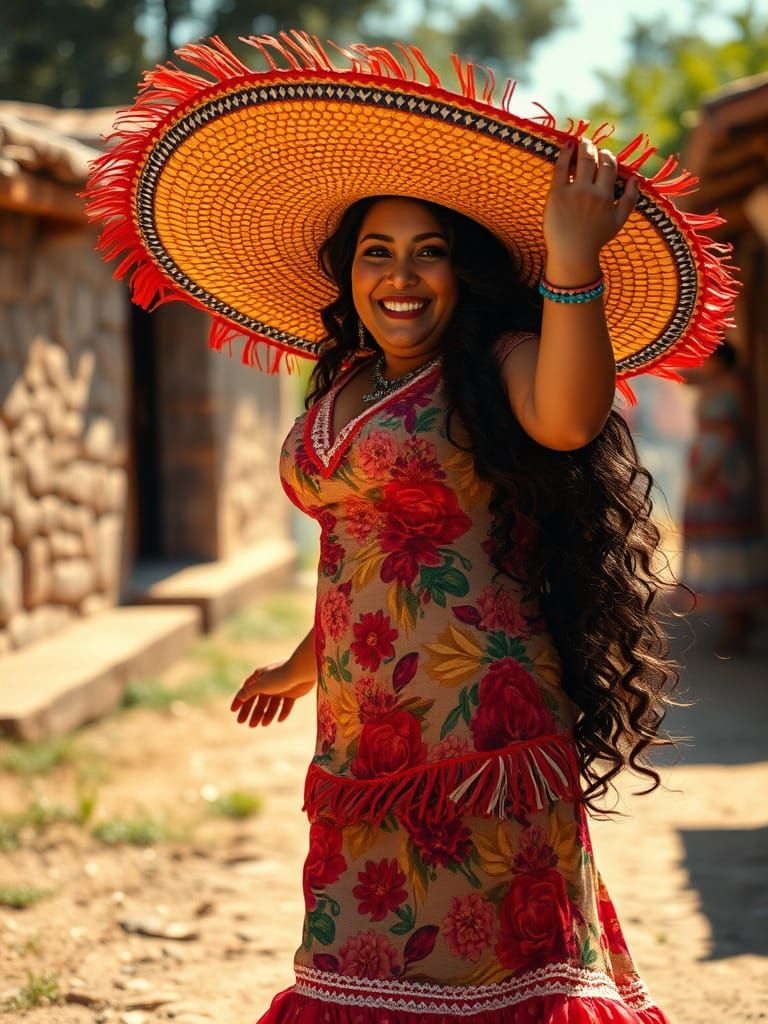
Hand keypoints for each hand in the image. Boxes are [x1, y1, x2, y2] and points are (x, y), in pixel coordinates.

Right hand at [230, 662, 315, 727]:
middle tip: (248, 725)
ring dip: (267, 715)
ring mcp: (281, 688)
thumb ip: (250, 692)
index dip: (239, 700)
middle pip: (259, 700)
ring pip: (272, 705)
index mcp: (260, 677)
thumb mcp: (262, 684)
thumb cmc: (280, 675)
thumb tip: (239, 697)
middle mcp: (269, 682)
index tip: (233, 711)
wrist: (303, 671)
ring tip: (263, 725)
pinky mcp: (292, 693)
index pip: (246, 690)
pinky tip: (279, 720)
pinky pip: (286, 705)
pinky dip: (283, 712)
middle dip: (253, 712)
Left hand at [543, 139, 638, 279]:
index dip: (608, 156)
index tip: (604, 155)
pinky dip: (564, 154)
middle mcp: (591, 192)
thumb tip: (636, 177)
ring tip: (580, 143)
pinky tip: (567, 146)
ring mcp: (573, 192)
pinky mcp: (556, 195)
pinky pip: (560, 168)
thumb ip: (630, 198)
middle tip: (590, 145)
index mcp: (606, 196)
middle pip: (594, 160)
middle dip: (594, 148)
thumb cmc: (596, 239)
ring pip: (580, 160)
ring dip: (581, 147)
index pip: (609, 166)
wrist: (572, 254)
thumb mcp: (619, 221)